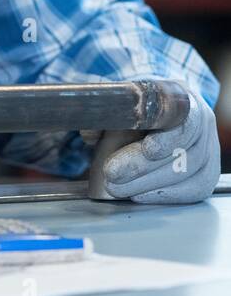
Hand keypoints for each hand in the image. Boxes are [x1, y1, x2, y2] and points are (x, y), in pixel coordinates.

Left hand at [98, 98, 221, 203]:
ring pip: (188, 174)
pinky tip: (140, 195)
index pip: (185, 121)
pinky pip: (193, 190)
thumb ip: (105, 111)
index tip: (148, 150)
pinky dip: (165, 195)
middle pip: (184, 153)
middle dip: (144, 167)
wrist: (157, 112)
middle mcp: (202, 124)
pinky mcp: (205, 173)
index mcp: (185, 100)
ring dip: (149, 184)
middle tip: (112, 175)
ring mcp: (207, 149)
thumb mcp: (120, 100)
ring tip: (117, 188)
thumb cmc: (139, 106)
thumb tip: (88, 132)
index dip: (168, 138)